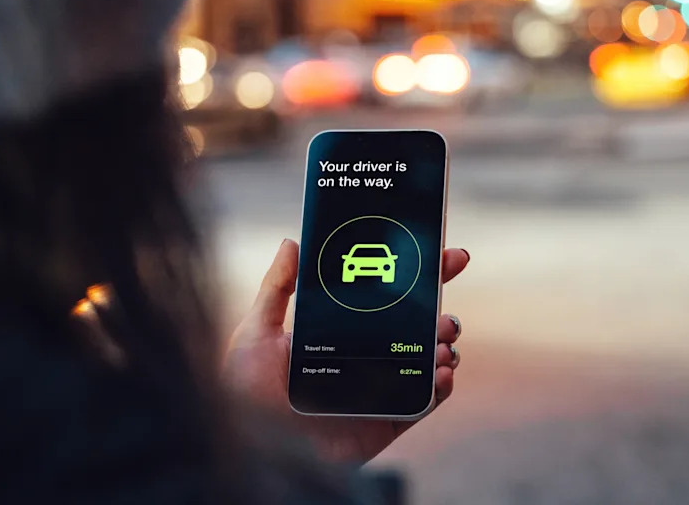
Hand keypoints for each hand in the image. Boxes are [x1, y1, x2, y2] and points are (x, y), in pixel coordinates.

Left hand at [224, 239, 467, 463]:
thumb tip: (292, 242)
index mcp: (341, 330)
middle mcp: (365, 356)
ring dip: (443, 343)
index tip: (444, 255)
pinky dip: (440, 385)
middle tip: (444, 302)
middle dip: (441, 308)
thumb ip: (276, 288)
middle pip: (416, 324)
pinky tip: (440, 371)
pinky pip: (424, 401)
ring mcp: (379, 388)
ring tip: (441, 338)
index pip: (386, 296)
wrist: (254, 447)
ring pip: (427, 359)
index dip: (418, 275)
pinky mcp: (387, 420)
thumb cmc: (244, 391)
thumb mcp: (256, 332)